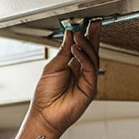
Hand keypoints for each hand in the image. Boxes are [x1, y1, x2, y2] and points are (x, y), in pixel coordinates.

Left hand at [29, 19, 100, 135]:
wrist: (45, 115)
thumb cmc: (45, 97)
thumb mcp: (52, 67)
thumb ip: (63, 51)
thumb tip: (70, 35)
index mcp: (71, 67)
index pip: (82, 48)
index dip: (85, 35)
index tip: (85, 23)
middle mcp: (81, 73)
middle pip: (91, 50)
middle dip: (93, 35)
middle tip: (92, 23)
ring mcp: (87, 80)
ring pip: (93, 57)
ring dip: (86, 44)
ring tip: (78, 36)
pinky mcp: (90, 88)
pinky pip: (91, 68)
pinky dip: (84, 57)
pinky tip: (76, 50)